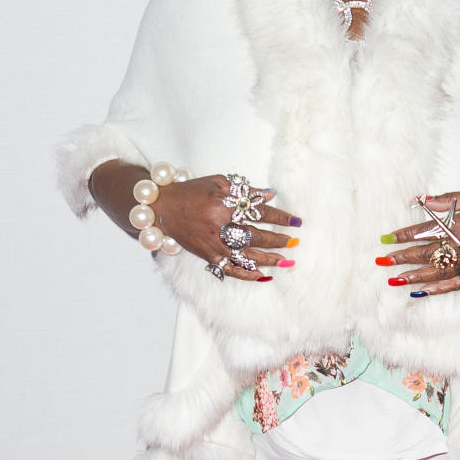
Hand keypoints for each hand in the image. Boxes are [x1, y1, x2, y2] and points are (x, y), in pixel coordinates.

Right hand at [154, 175, 300, 281]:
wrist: (163, 209)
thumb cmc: (192, 193)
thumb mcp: (218, 183)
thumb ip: (244, 190)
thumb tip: (269, 196)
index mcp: (224, 206)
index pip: (260, 213)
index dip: (280, 217)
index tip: (295, 221)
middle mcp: (220, 227)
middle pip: (257, 236)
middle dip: (278, 240)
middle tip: (293, 241)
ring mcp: (214, 245)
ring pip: (248, 256)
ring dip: (269, 259)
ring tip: (286, 260)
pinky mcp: (209, 257)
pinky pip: (232, 269)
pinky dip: (248, 274)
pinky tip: (263, 276)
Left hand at [379, 188, 459, 295]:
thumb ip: (447, 200)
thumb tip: (420, 200)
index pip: (427, 231)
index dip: (405, 235)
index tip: (387, 238)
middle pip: (428, 254)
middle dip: (403, 257)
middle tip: (382, 261)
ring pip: (437, 272)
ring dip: (414, 276)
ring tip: (394, 279)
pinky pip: (454, 284)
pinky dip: (437, 289)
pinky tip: (420, 291)